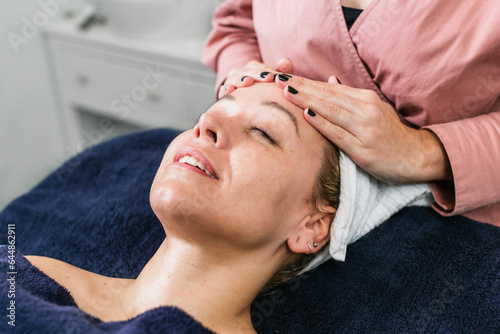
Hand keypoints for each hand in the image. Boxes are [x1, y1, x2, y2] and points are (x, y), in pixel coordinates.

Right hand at [218, 58, 293, 98]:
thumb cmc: (266, 96)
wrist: (248, 113)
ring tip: (248, 82)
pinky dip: (226, 89)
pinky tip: (230, 91)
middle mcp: (239, 74)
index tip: (275, 76)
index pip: (256, 66)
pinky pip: (223, 90)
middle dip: (256, 73)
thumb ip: (282, 72)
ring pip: (233, 77)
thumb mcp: (275, 85)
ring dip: (240, 79)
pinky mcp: (224, 95)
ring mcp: (230, 83)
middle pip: (245, 70)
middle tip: (267, 78)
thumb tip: (285, 61)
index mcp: (250, 69)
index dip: (265, 70)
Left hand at [275, 74, 451, 183]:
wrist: (415, 156)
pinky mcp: (363, 149)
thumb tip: (329, 80)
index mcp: (365, 99)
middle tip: (277, 79)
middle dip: (300, 86)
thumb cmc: (390, 134)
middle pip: (326, 95)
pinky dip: (322, 122)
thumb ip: (350, 97)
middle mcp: (365, 110)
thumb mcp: (373, 109)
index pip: (328, 88)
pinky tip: (306, 114)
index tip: (284, 76)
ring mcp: (365, 129)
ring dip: (306, 100)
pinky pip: (338, 133)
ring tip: (285, 92)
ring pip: (331, 110)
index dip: (305, 81)